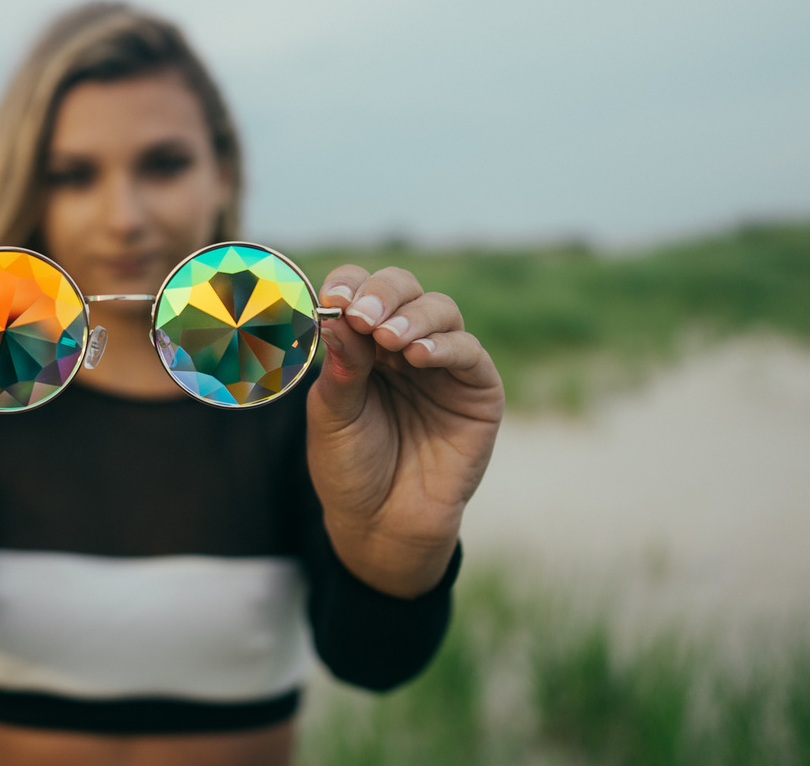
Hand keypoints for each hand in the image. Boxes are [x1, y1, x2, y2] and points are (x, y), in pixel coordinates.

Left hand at [305, 265, 503, 598]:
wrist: (380, 524)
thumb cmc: (350, 467)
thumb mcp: (332, 415)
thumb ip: (340, 366)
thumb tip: (336, 314)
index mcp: (362, 343)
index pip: (360, 292)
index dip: (350, 285)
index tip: (333, 298)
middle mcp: (404, 345)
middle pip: (403, 289)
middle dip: (382, 294)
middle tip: (363, 315)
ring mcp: (442, 365)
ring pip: (440, 310)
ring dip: (413, 317)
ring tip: (389, 339)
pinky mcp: (477, 390)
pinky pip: (468, 352)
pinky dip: (444, 346)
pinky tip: (418, 356)